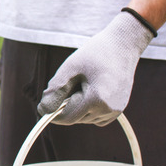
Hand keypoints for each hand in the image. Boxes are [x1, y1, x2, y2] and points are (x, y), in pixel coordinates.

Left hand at [37, 11, 153, 125]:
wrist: (122, 46)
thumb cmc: (95, 54)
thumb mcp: (70, 68)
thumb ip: (55, 90)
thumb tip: (43, 110)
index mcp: (97, 99)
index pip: (67, 118)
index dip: (52, 114)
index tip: (42, 105)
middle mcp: (109, 109)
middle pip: (76, 119)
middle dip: (66, 106)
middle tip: (69, 83)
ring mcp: (116, 111)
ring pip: (85, 119)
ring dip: (77, 107)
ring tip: (82, 84)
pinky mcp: (119, 110)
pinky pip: (96, 117)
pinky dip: (88, 109)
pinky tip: (90, 90)